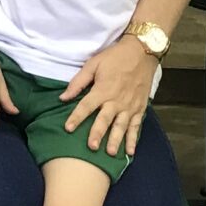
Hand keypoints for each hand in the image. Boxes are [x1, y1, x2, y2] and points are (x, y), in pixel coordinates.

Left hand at [59, 34, 157, 154]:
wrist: (142, 51)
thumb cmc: (115, 57)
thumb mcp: (94, 64)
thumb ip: (78, 82)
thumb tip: (63, 97)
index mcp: (103, 89)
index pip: (86, 106)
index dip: (76, 117)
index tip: (68, 128)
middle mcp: (116, 100)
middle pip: (105, 120)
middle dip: (98, 134)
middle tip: (92, 147)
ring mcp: (129, 106)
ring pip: (121, 126)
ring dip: (116, 140)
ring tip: (110, 153)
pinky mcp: (139, 108)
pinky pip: (136, 126)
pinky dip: (133, 139)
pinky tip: (130, 152)